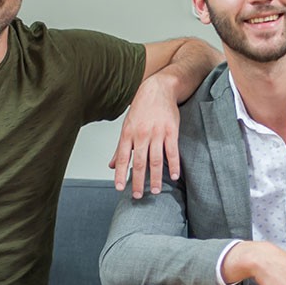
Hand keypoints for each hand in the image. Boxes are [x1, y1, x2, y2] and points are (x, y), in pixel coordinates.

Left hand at [109, 77, 180, 197]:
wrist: (158, 89)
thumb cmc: (141, 109)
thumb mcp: (127, 126)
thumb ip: (120, 148)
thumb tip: (111, 166)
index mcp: (128, 134)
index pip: (122, 158)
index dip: (120, 174)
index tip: (120, 188)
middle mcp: (141, 134)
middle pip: (139, 162)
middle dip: (138, 181)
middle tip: (137, 195)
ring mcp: (157, 133)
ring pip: (155, 159)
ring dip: (156, 177)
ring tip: (155, 191)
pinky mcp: (171, 131)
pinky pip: (172, 151)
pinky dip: (173, 165)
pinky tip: (174, 176)